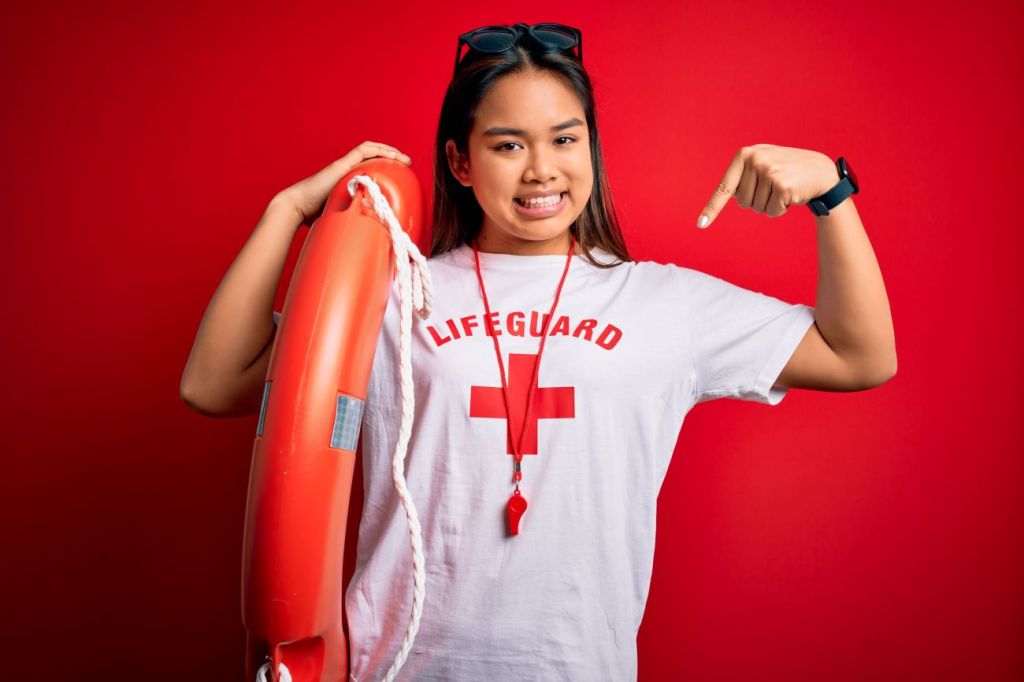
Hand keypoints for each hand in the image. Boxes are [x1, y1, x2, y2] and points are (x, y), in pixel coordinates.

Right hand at [276, 140, 411, 223]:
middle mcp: (345, 169)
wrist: (296, 208)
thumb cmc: (313, 216)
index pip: (368, 165)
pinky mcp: (340, 165)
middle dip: (390, 155)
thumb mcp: (341, 216)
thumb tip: (368, 238)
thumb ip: (353, 219)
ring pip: (368, 149)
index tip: (400, 171)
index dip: (384, 165)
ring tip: (402, 157)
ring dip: (387, 150)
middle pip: (371, 155)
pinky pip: (362, 151)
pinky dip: (378, 150)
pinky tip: (390, 154)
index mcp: (346, 179)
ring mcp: (342, 166)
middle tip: (406, 162)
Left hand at [696, 144, 839, 227]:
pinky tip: (791, 195)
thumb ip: (743, 175)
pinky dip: (780, 210)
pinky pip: (771, 211)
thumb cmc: (787, 171)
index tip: (701, 224)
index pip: (724, 187)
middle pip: (742, 202)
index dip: (712, 208)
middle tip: (773, 188)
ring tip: (783, 189)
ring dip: (770, 205)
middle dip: (757, 201)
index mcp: (745, 155)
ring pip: (756, 208)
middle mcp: (755, 160)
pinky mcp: (781, 185)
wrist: (820, 171)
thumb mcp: (762, 164)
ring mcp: (768, 171)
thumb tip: (724, 194)